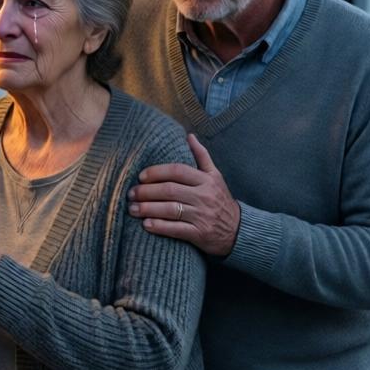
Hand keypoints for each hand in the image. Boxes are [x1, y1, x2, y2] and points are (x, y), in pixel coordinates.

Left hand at [127, 133, 240, 256]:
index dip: (157, 172)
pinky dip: (159, 227)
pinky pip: (176, 230)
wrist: (238, 230)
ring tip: (132, 209)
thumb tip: (189, 136)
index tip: (141, 176)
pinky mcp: (200, 234)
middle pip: (170, 190)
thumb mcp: (215, 176)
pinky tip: (146, 224)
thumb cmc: (220, 200)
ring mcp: (202, 216)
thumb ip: (202, 156)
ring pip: (170, 210)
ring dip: (147, 209)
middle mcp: (204, 196)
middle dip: (146, 192)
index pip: (177, 171)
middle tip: (130, 194)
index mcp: (206, 180)